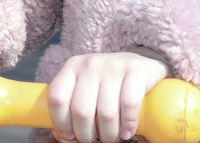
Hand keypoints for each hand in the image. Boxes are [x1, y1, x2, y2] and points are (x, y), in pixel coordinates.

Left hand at [47, 50, 171, 142]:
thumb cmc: (107, 87)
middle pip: (81, 111)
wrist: (143, 67)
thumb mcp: (85, 92)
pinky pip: (129, 106)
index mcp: (72, 67)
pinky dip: (128, 125)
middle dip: (87, 135)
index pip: (57, 98)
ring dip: (109, 134)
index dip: (61, 124)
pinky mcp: (136, 70)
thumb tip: (64, 137)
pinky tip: (127, 130)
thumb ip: (70, 111)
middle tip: (96, 138)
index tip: (71, 135)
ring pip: (106, 113)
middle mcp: (91, 63)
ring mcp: (114, 65)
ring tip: (113, 136)